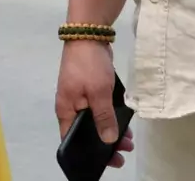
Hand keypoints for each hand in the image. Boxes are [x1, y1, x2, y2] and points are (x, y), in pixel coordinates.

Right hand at [55, 41, 134, 167]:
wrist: (89, 34)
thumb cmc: (88, 65)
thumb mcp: (98, 93)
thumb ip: (103, 117)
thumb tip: (108, 140)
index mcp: (66, 110)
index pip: (72, 139)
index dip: (87, 153)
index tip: (107, 161)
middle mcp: (71, 106)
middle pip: (86, 132)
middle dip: (104, 144)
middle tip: (122, 154)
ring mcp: (80, 97)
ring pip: (95, 121)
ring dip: (110, 130)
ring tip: (128, 141)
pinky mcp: (90, 89)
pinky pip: (100, 110)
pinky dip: (111, 117)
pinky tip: (124, 124)